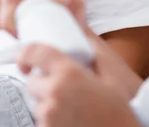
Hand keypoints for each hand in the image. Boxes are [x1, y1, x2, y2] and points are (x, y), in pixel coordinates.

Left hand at [17, 38, 142, 126]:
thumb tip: (81, 30)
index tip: (26, 59)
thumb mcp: (112, 74)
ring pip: (36, 104)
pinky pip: (42, 121)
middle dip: (43, 83)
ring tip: (71, 107)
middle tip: (63, 87)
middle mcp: (54, 95)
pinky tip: (71, 119)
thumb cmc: (122, 110)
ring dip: (47, 102)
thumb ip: (94, 50)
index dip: (26, 53)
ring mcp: (48, 117)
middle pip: (31, 83)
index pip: (33, 53)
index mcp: (69, 74)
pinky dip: (51, 119)